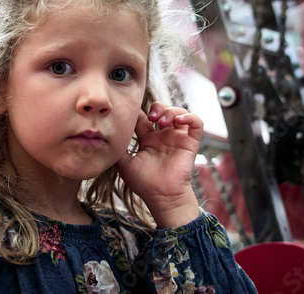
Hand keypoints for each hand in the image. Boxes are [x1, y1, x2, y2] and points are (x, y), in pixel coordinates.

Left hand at [116, 102, 203, 227]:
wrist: (161, 196)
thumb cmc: (144, 183)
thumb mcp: (125, 164)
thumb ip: (118, 149)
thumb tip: (106, 136)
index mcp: (148, 139)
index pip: (144, 117)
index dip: (139, 111)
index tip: (133, 113)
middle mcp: (163, 136)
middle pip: (163, 110)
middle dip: (158, 107)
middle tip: (152, 117)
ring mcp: (177, 138)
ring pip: (179, 113)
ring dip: (172, 111)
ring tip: (163, 121)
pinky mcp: (191, 143)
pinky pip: (197, 124)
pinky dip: (191, 117)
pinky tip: (180, 121)